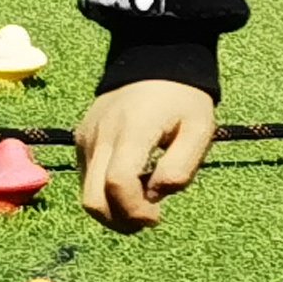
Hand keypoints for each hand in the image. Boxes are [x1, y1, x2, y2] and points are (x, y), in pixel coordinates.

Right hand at [75, 78, 216, 229]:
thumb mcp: (200, 128)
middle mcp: (100, 135)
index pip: (118, 184)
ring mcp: (86, 137)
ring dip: (113, 210)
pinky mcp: (81, 138)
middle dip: (120, 221)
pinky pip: (87, 178)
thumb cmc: (183, 98)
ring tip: (142, 201)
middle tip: (148, 218)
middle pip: (93, 199)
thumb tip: (154, 197)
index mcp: (131, 130)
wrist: (155, 60)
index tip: (157, 215)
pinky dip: (106, 192)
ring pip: (86, 194)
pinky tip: (131, 181)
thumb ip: (182, 167)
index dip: (135, 211)